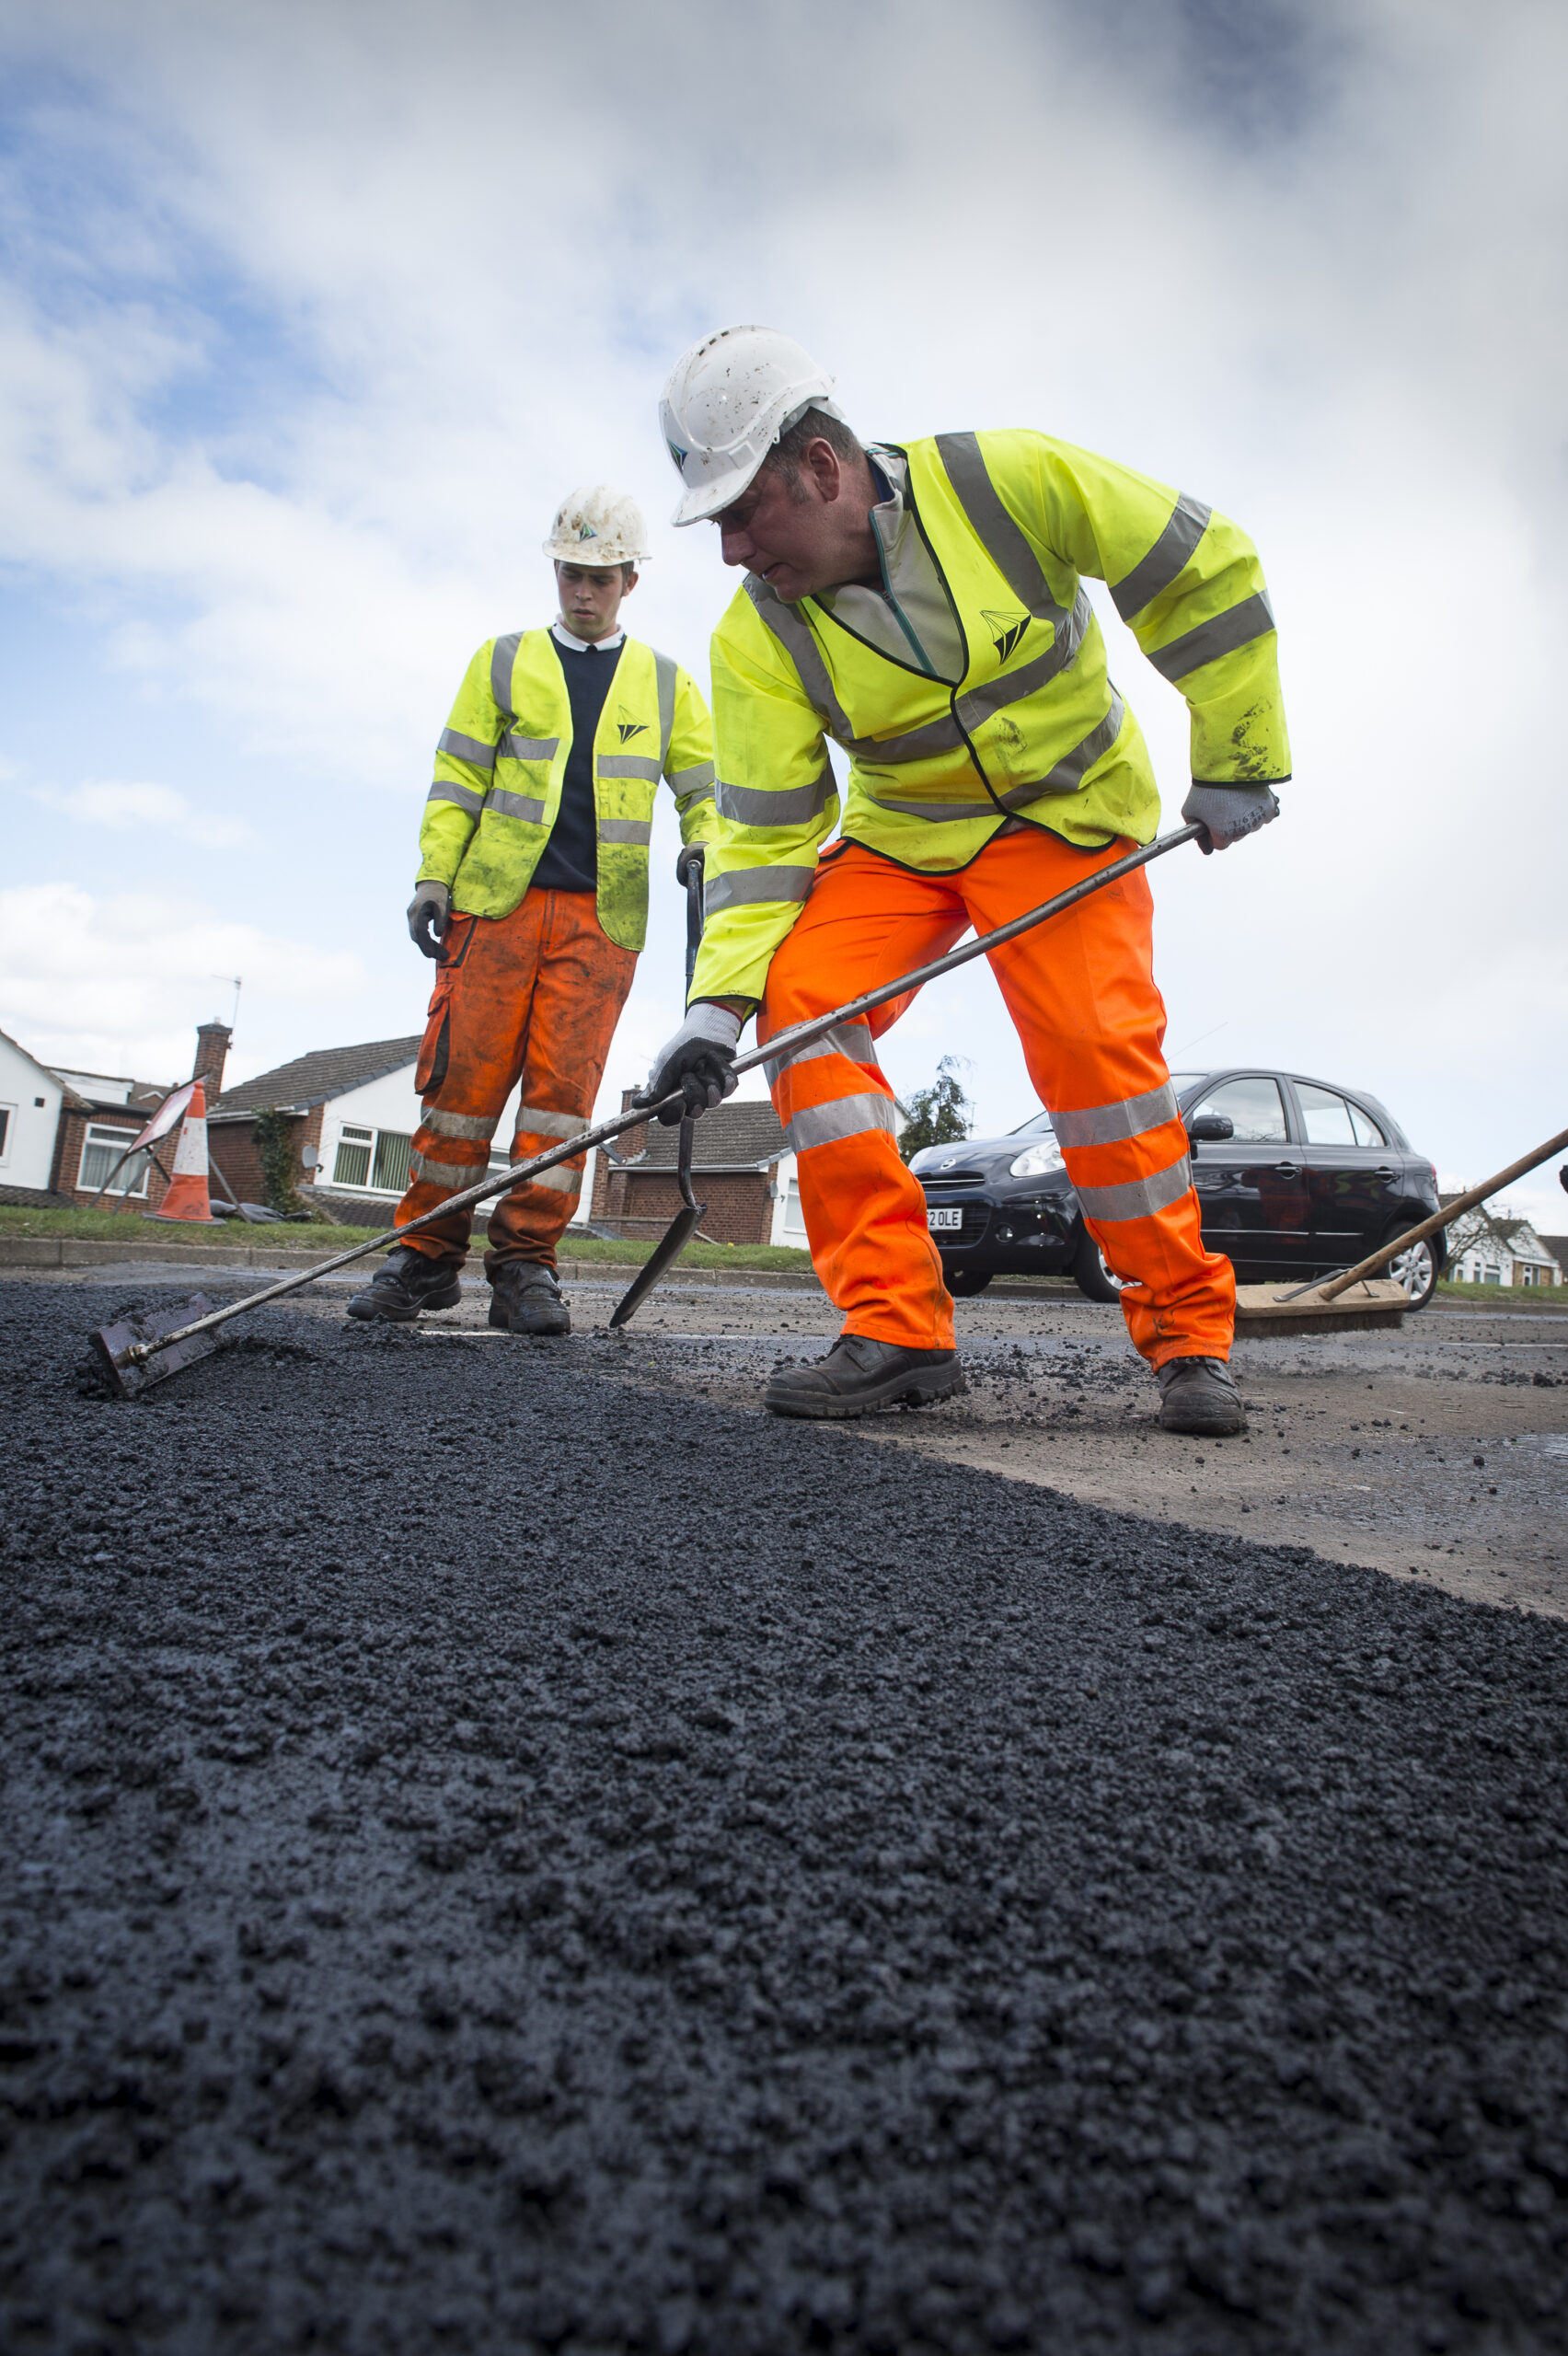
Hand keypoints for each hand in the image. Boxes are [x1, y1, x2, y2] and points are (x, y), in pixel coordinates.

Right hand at [407, 880, 450, 957]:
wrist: (431, 883)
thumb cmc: (439, 894)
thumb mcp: (443, 905)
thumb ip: (440, 919)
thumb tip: (438, 934)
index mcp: (418, 911)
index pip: (420, 931)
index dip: (426, 944)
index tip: (432, 955)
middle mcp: (411, 915)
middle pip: (417, 936)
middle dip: (428, 948)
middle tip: (442, 957)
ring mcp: (410, 916)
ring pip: (416, 935)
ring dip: (427, 946)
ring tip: (441, 954)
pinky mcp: (413, 918)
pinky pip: (417, 932)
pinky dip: (425, 940)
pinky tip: (434, 946)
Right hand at [636, 1004, 742, 1125]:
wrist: (704, 1029)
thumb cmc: (682, 1047)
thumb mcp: (667, 1064)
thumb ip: (657, 1086)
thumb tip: (638, 1104)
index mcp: (672, 1095)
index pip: (670, 1117)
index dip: (674, 1114)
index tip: (678, 1103)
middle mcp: (690, 1097)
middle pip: (694, 1113)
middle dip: (694, 1094)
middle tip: (689, 1076)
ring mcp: (709, 1092)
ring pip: (713, 1102)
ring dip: (707, 1081)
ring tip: (702, 1064)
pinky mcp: (726, 1084)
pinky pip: (729, 1087)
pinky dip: (721, 1070)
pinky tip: (713, 1057)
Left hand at [1182, 783, 1280, 854]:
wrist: (1228, 763)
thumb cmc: (1206, 786)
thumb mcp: (1190, 809)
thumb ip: (1193, 829)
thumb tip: (1204, 845)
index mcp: (1223, 835)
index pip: (1219, 844)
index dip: (1213, 833)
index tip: (1211, 820)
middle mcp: (1243, 831)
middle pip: (1236, 836)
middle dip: (1229, 824)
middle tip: (1223, 805)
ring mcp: (1258, 819)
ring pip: (1251, 825)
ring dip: (1245, 816)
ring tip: (1235, 797)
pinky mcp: (1270, 806)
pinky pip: (1265, 814)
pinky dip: (1259, 809)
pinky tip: (1250, 797)